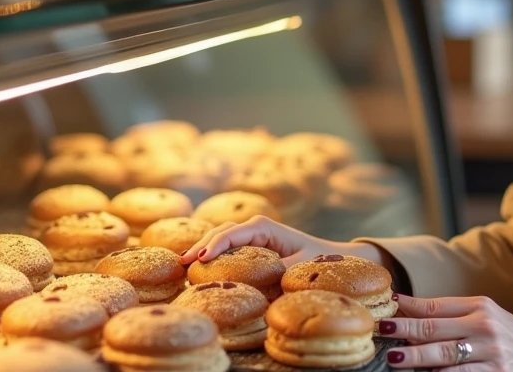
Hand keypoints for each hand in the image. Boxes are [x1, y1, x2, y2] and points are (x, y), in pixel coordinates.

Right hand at [179, 216, 387, 268]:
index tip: (201, 258)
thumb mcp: (299, 267)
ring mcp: (251, 235)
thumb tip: (257, 284)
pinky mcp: (250, 245)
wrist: (330, 256)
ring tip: (183, 263)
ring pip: (220, 236)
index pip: (233, 232)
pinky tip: (196, 264)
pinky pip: (226, 245)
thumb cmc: (316, 259)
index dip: (215, 244)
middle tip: (182, 262)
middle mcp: (255, 227)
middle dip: (201, 245)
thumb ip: (278, 273)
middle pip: (221, 231)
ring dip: (202, 248)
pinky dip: (211, 252)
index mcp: (265, 227)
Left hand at [379, 293, 512, 370]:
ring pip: (444, 359)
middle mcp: (484, 329)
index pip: (437, 306)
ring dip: (416, 359)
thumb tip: (408, 309)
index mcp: (481, 307)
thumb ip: (451, 313)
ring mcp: (489, 357)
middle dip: (405, 332)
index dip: (410, 308)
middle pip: (436, 331)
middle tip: (382, 332)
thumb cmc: (508, 335)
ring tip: (394, 359)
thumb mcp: (485, 314)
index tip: (388, 308)